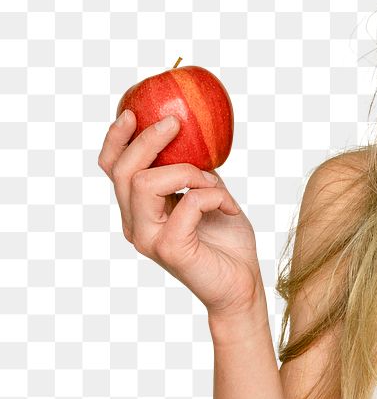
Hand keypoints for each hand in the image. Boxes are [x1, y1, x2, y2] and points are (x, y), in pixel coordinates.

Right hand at [98, 109, 264, 319]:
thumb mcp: (210, 196)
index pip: (112, 170)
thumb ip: (193, 172)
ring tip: (215, 183)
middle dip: (148, 141)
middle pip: (123, 171)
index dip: (116, 139)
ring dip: (188, 172)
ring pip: (145, 183)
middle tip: (176, 124)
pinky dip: (213, 195)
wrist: (242, 286)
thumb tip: (193, 137)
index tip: (133, 113)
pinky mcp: (169, 248)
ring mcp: (148, 238)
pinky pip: (186, 202)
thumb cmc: (228, 244)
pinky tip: (230, 207)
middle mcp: (136, 225)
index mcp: (139, 211)